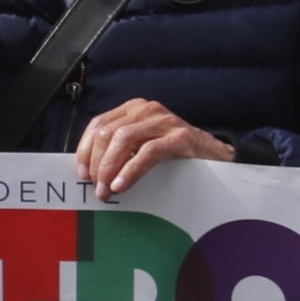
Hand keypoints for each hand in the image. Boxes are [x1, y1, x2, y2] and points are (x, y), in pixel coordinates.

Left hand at [77, 98, 233, 196]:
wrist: (218, 158)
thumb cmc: (176, 155)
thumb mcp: (144, 145)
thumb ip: (121, 151)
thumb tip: (90, 171)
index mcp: (135, 109)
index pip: (99, 123)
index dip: (85, 149)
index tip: (81, 172)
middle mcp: (148, 110)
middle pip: (108, 132)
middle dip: (96, 162)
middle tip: (94, 187)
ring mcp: (165, 122)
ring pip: (124, 139)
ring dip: (109, 168)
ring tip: (106, 190)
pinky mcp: (180, 138)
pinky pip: (148, 153)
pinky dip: (130, 171)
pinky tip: (121, 185)